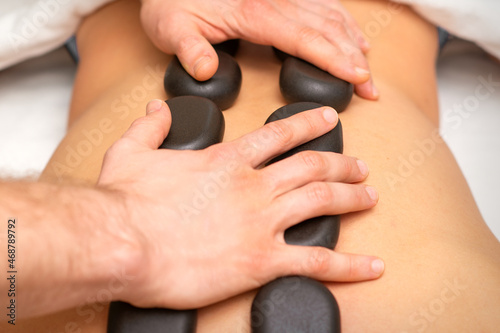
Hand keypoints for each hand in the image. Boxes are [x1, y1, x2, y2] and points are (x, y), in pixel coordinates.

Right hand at [98, 100, 381, 308]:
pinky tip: (370, 265)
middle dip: (340, 163)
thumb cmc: (125, 204)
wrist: (123, 245)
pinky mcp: (262, 261)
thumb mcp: (130, 153)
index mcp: (227, 161)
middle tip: (358, 165)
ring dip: (351, 198)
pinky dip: (348, 264)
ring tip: (369, 196)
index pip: (279, 135)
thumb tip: (156, 110)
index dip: (307, 123)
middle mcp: (253, 187)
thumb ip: (149, 128)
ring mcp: (262, 223)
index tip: (326, 118)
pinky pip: (317, 261)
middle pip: (311, 167)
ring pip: (322, 202)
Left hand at [140, 0, 377, 99]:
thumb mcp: (172, 28)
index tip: (357, 77)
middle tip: (372, 88)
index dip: (334, 59)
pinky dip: (342, 21)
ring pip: (329, 15)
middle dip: (352, 59)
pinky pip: (321, 4)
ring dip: (352, 42)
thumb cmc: (171, 3)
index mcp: (253, 12)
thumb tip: (206, 70)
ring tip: (368, 68)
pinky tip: (352, 35)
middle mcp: (274, 0)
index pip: (304, 38)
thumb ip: (190, 49)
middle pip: (325, 29)